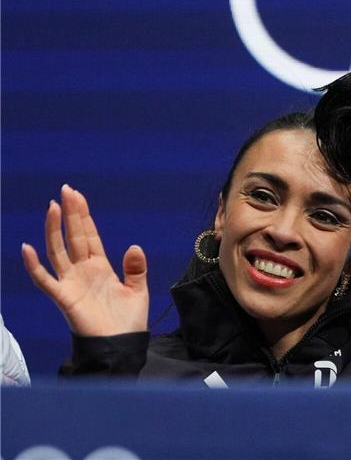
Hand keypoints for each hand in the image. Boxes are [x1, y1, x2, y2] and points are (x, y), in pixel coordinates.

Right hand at [21, 184, 148, 336]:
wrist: (120, 346)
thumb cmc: (128, 321)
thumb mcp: (138, 290)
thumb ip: (136, 269)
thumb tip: (134, 246)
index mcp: (101, 267)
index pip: (89, 235)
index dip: (83, 216)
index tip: (77, 195)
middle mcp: (83, 271)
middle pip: (74, 237)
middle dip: (71, 214)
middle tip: (66, 190)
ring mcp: (72, 283)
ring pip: (58, 251)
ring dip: (55, 230)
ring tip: (53, 207)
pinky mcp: (64, 298)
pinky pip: (45, 280)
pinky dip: (35, 265)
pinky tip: (27, 248)